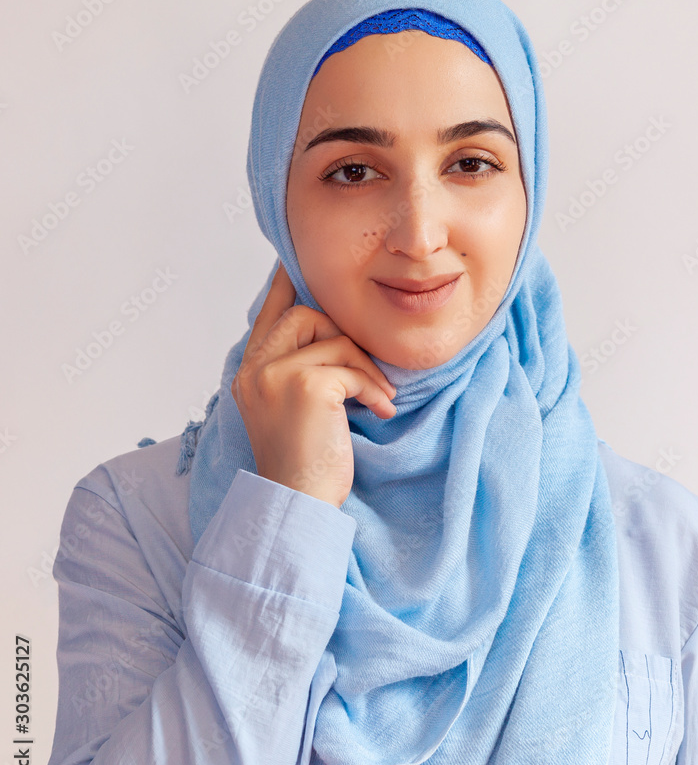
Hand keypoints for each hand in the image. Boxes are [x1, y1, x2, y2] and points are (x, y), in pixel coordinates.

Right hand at [231, 262, 396, 507]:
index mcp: (249, 373)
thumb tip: (331, 335)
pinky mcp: (306, 386)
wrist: (298, 503)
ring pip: (335, 340)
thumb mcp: (292, 409)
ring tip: (381, 397)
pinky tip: (381, 411)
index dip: (284, 284)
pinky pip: (352, 368)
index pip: (268, 313)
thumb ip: (298, 370)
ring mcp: (277, 376)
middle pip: (306, 315)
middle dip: (345, 337)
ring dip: (367, 368)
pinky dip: (373, 388)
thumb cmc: (304, 462)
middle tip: (368, 372)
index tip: (293, 260)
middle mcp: (255, 369)